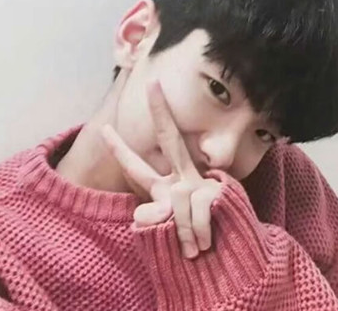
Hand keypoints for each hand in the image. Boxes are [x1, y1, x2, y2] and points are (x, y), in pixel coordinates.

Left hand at [101, 78, 222, 258]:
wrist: (233, 254)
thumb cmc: (197, 242)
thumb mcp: (169, 232)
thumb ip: (153, 218)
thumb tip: (141, 213)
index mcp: (167, 187)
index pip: (138, 167)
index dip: (120, 149)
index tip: (104, 129)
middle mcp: (183, 178)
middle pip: (169, 138)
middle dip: (160, 110)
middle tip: (150, 83)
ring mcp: (200, 184)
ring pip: (175, 201)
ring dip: (182, 233)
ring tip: (193, 250)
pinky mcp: (216, 193)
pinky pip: (194, 214)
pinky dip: (195, 235)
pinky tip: (206, 242)